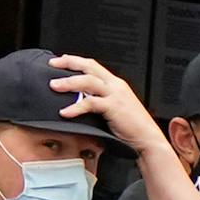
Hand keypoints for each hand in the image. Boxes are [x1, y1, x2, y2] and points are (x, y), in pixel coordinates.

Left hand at [45, 54, 166, 153]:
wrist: (147, 139)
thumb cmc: (131, 128)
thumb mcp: (113, 109)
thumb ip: (99, 102)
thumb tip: (79, 101)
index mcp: (115, 84)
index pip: (93, 66)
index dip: (76, 61)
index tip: (61, 60)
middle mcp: (115, 85)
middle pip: (89, 66)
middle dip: (69, 63)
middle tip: (52, 64)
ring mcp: (115, 94)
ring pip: (88, 81)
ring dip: (69, 82)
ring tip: (54, 85)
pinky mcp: (114, 107)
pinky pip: (91, 103)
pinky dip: (76, 107)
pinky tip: (64, 112)